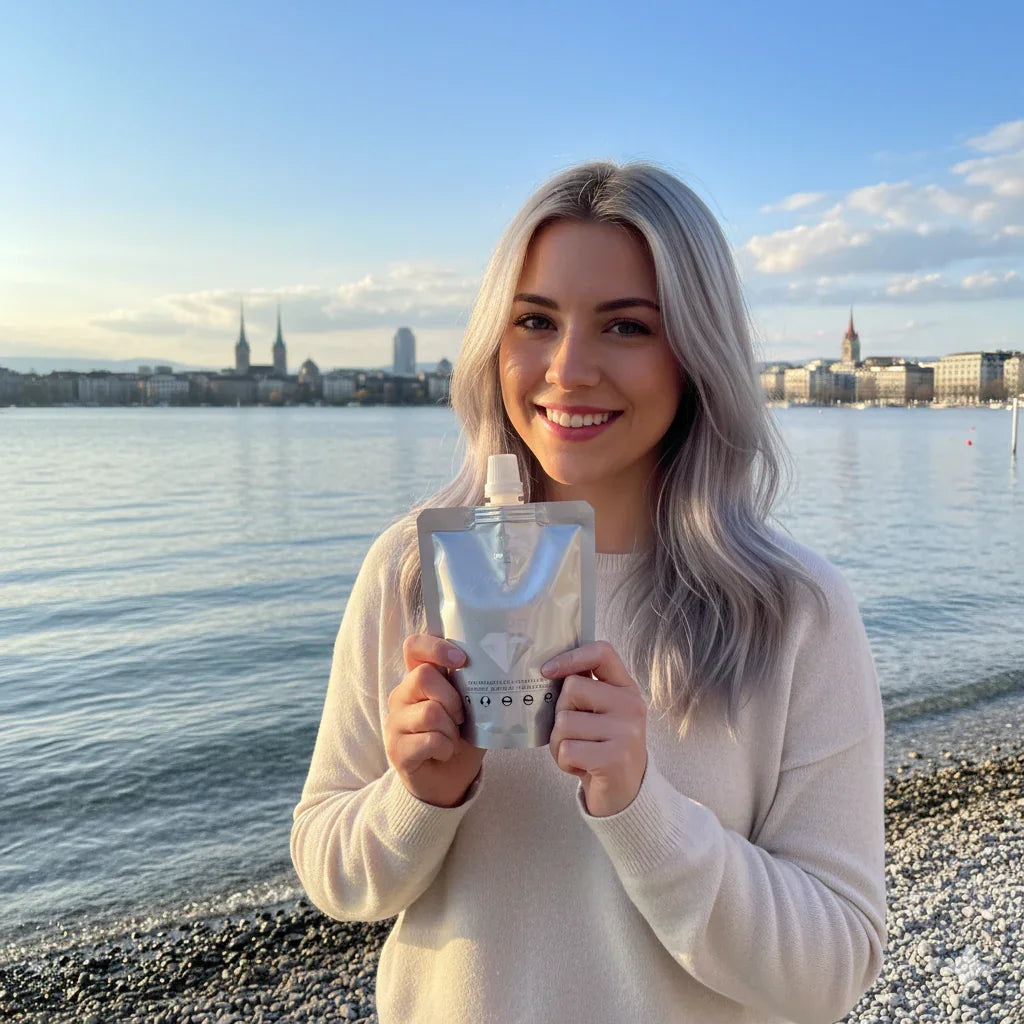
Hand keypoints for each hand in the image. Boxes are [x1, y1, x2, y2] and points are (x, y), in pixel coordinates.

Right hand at [384, 634, 484, 807]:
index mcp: (420, 679)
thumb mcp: (473, 710)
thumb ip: (476, 689)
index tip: (461, 660)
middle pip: (423, 677)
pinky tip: (444, 753)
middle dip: (453, 699)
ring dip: (451, 730)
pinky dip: (445, 748)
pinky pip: (428, 740)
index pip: (415, 646)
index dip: (436, 647)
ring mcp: (395, 721)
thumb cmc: (461, 740)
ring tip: (452, 739)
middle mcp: (402, 695)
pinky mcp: (396, 748)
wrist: (448, 782)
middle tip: (461, 718)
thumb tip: (502, 670)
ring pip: (429, 712)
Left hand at [542, 641, 647, 817]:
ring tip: (579, 754)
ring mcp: (626, 732)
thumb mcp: (601, 714)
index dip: (571, 656)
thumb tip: (545, 672)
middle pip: (571, 689)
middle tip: (576, 735)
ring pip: (564, 722)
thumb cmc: (602, 749)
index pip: (602, 652)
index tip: (547, 670)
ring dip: (560, 743)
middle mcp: (631, 706)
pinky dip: (564, 762)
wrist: (626, 796)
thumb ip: (584, 691)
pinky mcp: (615, 759)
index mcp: (626, 689)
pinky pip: (567, 749)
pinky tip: (581, 767)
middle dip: (561, 714)